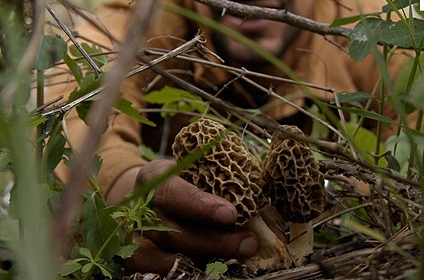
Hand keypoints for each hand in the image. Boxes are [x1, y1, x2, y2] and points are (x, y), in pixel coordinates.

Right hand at [107, 160, 258, 273]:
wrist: (153, 192)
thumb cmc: (187, 178)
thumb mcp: (201, 171)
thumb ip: (228, 186)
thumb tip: (270, 213)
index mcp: (156, 178)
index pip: (173, 192)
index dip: (200, 205)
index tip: (231, 214)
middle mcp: (142, 209)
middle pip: (174, 233)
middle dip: (215, 241)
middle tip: (249, 242)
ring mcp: (137, 236)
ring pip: (167, 257)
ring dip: (208, 258)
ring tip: (241, 255)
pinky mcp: (137, 257)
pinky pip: (158, 270)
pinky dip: (189, 269)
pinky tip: (216, 266)